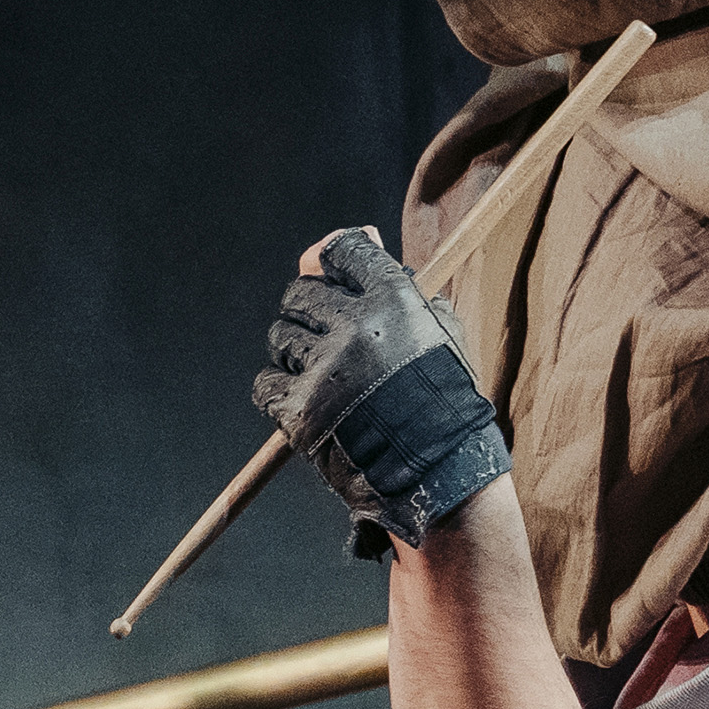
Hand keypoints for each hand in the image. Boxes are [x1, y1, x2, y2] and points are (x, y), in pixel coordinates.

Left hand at [256, 229, 507, 550]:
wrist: (441, 475)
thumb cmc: (444, 401)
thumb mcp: (437, 331)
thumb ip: (401, 282)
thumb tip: (362, 233)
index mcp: (393, 298)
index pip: (341, 250)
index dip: (334, 265)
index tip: (337, 284)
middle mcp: (356, 325)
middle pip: (300, 292)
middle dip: (308, 312)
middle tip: (327, 341)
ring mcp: (326, 368)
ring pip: (280, 336)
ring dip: (293, 352)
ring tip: (321, 376)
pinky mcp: (301, 408)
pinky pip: (264, 383)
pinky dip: (277, 392)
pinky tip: (301, 403)